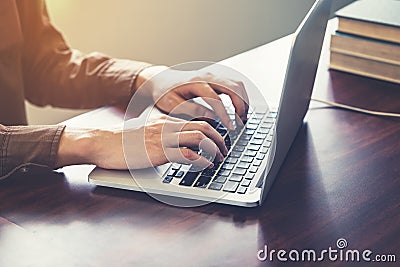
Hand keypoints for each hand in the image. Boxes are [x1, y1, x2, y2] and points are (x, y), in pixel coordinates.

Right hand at [56, 115, 227, 169]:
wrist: (102, 142)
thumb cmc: (122, 140)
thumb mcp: (146, 131)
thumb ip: (162, 133)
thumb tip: (177, 143)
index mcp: (166, 120)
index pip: (197, 118)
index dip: (214, 128)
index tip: (221, 138)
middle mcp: (168, 125)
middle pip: (204, 125)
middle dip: (220, 138)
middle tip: (225, 149)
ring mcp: (163, 138)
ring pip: (199, 136)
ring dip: (214, 148)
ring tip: (218, 158)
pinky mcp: (158, 152)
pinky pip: (186, 154)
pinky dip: (200, 160)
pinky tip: (205, 165)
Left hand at [135, 65, 249, 129]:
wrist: (162, 79)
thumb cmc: (164, 93)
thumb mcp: (172, 105)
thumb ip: (192, 110)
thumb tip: (211, 117)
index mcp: (195, 83)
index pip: (216, 99)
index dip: (226, 115)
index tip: (231, 127)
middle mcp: (207, 76)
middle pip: (233, 87)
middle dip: (241, 106)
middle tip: (241, 123)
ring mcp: (213, 74)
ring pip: (237, 83)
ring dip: (244, 100)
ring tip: (242, 118)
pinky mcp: (216, 77)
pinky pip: (234, 83)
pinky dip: (241, 96)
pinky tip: (239, 109)